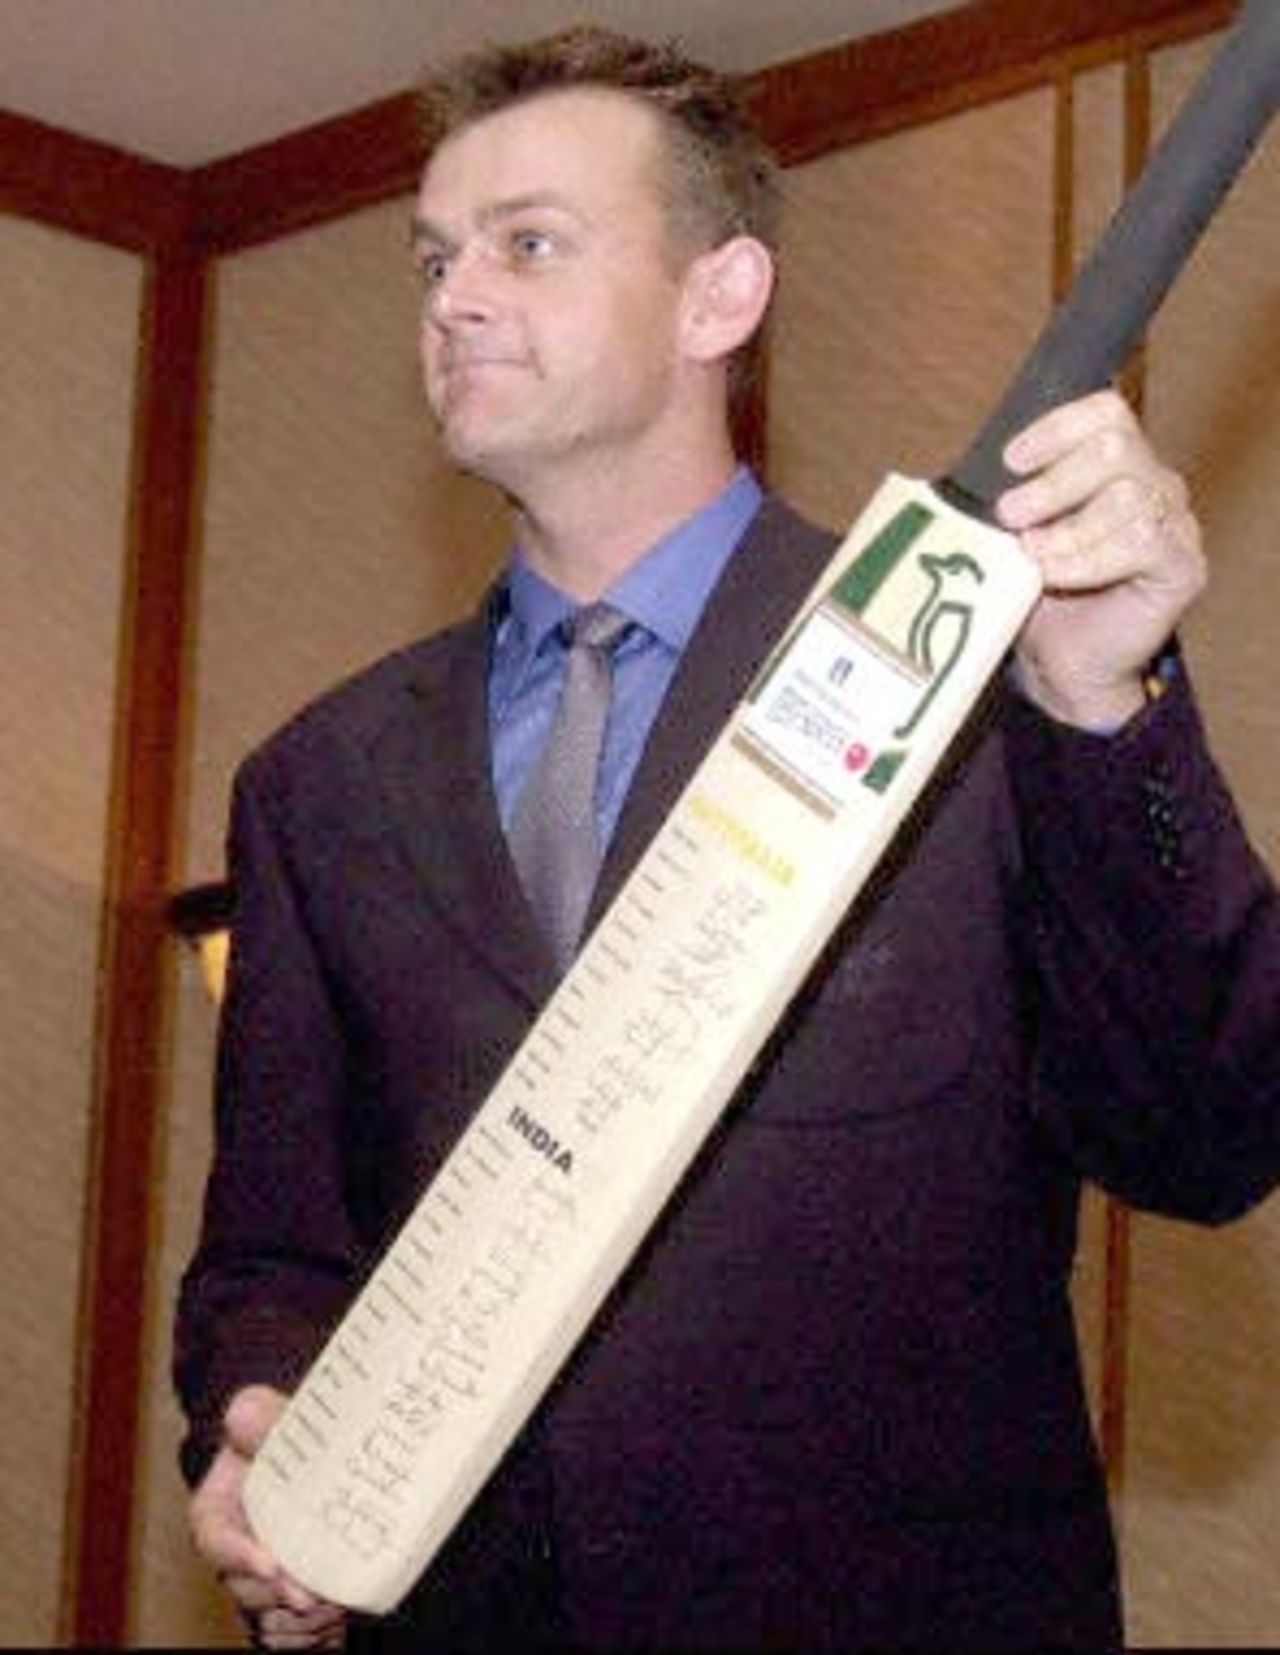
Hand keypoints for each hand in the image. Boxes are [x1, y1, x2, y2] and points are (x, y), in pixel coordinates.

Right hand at [190, 1385, 346, 1648]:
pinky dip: (313, 1634)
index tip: (272, 1565)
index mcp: (219, 1508)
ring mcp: (262, 1576)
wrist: (323, 1461)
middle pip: (245, 1585)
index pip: (214, 1537)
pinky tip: (336, 1619)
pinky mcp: (289, 1598)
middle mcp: (236, 1548)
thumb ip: (261, 1415)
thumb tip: (240, 1414)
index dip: (239, 1555)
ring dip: (301, 1618)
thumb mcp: (274, 1417)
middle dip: (279, 1593)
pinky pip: (291, 1635)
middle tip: (316, 1594)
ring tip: (336, 1603)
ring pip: (270, 1615)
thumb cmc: (289, 1438)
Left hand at [996, 388, 1205, 727]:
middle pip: (1116, 447)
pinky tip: (1056, 575)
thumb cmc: (1037, 598)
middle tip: (1011, 515)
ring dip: (1067, 528)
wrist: (1062, 667)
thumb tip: (956, 480)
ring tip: (1032, 556)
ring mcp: (1175, 524)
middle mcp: (1154, 486)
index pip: (1106, 414)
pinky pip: (1142, 541)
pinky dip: (1088, 558)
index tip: (1011, 461)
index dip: (1057, 428)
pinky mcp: (1183, 567)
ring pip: (1127, 496)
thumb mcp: (1012, 538)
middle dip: (1054, 481)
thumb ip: (1004, 501)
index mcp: (1117, 467)